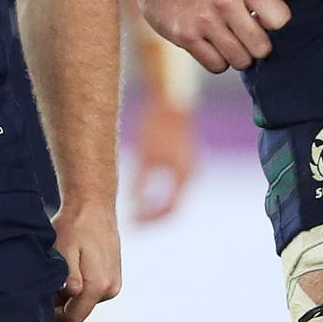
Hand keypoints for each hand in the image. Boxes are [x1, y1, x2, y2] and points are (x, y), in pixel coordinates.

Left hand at [53, 200, 121, 321]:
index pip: (74, 317)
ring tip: (60, 271)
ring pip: (87, 300)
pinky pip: (94, 289)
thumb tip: (73, 292)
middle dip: (62, 302)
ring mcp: (114, 282)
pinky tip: (72, 266)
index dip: (55, 314)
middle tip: (48, 282)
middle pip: (80, 310)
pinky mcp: (114, 275)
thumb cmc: (75, 225)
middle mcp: (111, 288)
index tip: (41, 300)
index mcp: (99, 285)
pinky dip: (81, 284)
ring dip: (71, 293)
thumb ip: (69, 275)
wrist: (93, 204)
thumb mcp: (64, 249)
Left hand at [129, 98, 197, 222]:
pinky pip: (173, 184)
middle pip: (173, 206)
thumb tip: (133, 205)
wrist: (170, 99)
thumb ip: (140, 183)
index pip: (169, 209)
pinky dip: (160, 192)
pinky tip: (143, 190)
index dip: (150, 219)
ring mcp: (188, 166)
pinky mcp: (183, 158)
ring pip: (174, 195)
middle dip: (153, 216)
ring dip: (156, 205)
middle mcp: (190, 174)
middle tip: (134, 221)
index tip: (132, 222)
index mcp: (183, 176)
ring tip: (136, 209)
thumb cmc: (157, 126)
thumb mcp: (145, 156)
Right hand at [138, 0, 290, 72]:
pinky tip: (214, 46)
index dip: (275, 22)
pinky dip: (218, 61)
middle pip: (261, 47)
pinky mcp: (186, 36)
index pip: (280, 19)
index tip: (264, 18)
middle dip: (258, 45)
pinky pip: (215, 65)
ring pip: (239, 60)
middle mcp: (225, 2)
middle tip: (249, 36)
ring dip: (238, 55)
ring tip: (232, 41)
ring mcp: (204, 21)